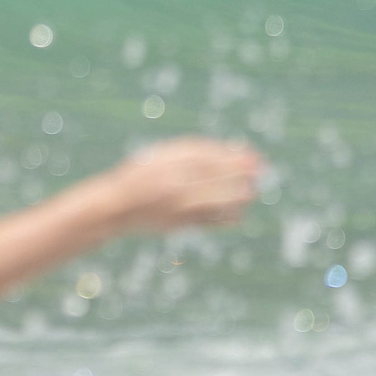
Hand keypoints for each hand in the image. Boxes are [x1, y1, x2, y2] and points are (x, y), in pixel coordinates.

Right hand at [110, 137, 265, 231]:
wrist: (116, 206)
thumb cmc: (142, 175)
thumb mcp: (161, 155)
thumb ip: (192, 152)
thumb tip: (233, 151)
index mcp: (169, 162)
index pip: (211, 157)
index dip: (236, 158)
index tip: (254, 156)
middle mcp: (174, 182)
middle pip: (217, 178)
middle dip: (242, 176)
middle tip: (259, 173)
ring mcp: (177, 204)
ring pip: (218, 201)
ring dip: (240, 196)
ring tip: (251, 192)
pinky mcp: (179, 223)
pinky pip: (211, 221)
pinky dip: (228, 216)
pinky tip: (238, 212)